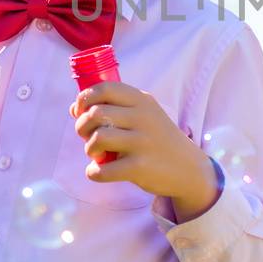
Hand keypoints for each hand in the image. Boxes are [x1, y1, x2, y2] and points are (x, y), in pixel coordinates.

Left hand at [70, 82, 219, 219]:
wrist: (189, 169)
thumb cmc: (158, 140)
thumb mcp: (145, 115)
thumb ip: (113, 108)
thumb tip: (73, 108)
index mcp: (142, 100)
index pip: (104, 88)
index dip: (84, 99)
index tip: (80, 111)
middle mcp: (143, 117)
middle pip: (95, 114)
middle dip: (82, 126)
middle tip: (87, 136)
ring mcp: (142, 142)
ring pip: (98, 138)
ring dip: (89, 148)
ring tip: (96, 154)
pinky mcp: (139, 167)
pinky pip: (103, 170)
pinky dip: (94, 173)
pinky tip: (99, 172)